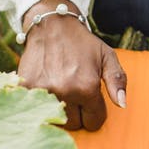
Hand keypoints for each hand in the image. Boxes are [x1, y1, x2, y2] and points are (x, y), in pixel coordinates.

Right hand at [17, 0, 125, 130]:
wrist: (52, 24)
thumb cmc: (82, 43)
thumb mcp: (107, 57)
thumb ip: (117, 80)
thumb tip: (122, 105)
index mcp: (87, 86)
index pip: (94, 121)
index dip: (94, 112)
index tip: (90, 100)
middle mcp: (65, 91)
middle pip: (74, 124)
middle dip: (77, 113)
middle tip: (74, 93)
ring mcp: (44, 91)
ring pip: (56, 120)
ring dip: (60, 110)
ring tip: (61, 90)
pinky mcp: (26, 88)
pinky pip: (37, 110)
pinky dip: (41, 103)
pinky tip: (47, 87)